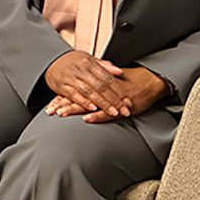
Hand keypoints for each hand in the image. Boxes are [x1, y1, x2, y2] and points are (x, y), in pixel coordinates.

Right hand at [43, 50, 129, 117]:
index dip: (118, 90)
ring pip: (89, 92)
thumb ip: (104, 66)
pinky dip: (83, 102)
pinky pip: (73, 95)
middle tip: (124, 110)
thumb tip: (119, 71)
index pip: (107, 78)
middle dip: (114, 100)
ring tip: (113, 112)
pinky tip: (92, 108)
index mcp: (89, 63)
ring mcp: (71, 78)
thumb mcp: (88, 59)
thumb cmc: (71, 61)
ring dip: (102, 103)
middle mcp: (81, 70)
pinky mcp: (61, 85)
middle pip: (101, 86)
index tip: (127, 100)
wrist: (48, 59)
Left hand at [47, 65, 169, 121]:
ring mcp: (109, 98)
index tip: (50, 105)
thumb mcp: (108, 83)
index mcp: (95, 84)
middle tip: (50, 111)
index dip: (62, 98)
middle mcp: (100, 90)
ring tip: (61, 113)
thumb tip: (80, 94)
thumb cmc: (128, 83)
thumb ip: (94, 88)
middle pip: (77, 97)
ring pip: (88, 103)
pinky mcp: (120, 105)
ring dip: (73, 108)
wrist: (149, 81)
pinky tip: (86, 118)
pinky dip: (96, 115)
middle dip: (62, 104)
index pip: (75, 92)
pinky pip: (106, 112)